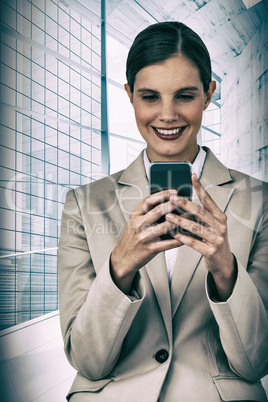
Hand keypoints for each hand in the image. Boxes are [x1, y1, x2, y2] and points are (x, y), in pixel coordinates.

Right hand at [110, 189, 182, 293]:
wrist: (123, 258)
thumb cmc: (131, 239)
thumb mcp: (133, 223)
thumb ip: (146, 214)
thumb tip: (165, 202)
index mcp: (134, 216)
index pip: (148, 201)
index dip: (162, 194)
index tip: (173, 191)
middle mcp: (138, 225)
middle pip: (158, 211)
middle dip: (174, 204)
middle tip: (185, 200)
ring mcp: (145, 237)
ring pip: (166, 226)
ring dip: (180, 220)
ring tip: (190, 215)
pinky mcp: (151, 249)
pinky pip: (169, 243)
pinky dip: (180, 238)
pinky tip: (187, 234)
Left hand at [166, 174, 236, 300]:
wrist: (223, 262)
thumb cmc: (213, 240)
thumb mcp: (211, 225)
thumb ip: (201, 214)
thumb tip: (184, 199)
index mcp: (220, 216)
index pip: (208, 199)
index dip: (200, 187)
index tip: (192, 176)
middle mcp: (220, 226)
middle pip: (200, 211)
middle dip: (185, 203)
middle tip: (172, 198)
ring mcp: (216, 239)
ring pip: (195, 227)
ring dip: (180, 221)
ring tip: (168, 216)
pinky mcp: (211, 251)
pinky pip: (194, 243)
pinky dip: (182, 237)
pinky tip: (173, 234)